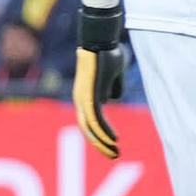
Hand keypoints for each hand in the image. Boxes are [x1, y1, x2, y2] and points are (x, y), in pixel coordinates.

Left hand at [73, 5, 125, 157]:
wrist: (101, 40)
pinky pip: (95, 119)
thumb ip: (113, 88)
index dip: (99, 135)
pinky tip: (114, 139)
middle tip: (113, 155)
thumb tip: (112, 99)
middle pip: (87, 130)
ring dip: (103, 142)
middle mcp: (80, 100)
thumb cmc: (108, 54)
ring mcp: (83, 98)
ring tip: (115, 152)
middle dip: (100, 144)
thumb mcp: (113, 75)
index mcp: (84, 96)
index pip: (88, 122)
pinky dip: (104, 131)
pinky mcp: (89, 95)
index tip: (112, 144)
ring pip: (90, 128)